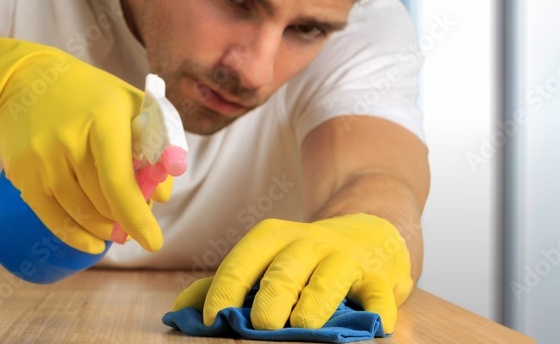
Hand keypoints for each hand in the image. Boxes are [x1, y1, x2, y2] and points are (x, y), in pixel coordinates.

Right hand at [0, 34, 159, 253]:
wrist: (23, 81)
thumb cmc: (88, 95)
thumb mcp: (128, 104)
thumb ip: (153, 144)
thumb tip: (161, 195)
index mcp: (103, 119)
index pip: (119, 181)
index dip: (137, 217)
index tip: (153, 242)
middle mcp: (69, 138)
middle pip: (101, 201)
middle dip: (124, 219)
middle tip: (134, 223)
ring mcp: (41, 157)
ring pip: (79, 212)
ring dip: (102, 229)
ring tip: (115, 231)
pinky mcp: (21, 172)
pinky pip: (50, 216)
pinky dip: (74, 235)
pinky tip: (91, 243)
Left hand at [173, 213, 411, 333]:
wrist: (370, 234)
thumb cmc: (306, 258)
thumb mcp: (267, 260)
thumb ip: (227, 284)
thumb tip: (180, 311)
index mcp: (274, 239)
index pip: (244, 260)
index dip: (225, 289)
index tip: (212, 320)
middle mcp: (310, 244)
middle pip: (286, 268)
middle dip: (272, 295)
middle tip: (261, 325)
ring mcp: (346, 260)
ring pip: (331, 278)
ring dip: (317, 302)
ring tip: (304, 325)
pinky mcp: (380, 278)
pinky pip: (379, 294)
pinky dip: (379, 310)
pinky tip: (376, 325)